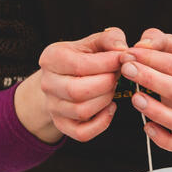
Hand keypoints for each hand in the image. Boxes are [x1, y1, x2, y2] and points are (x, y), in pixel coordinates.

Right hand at [22, 27, 126, 143]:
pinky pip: (82, 133)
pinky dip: (102, 123)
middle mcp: (47, 83)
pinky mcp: (62, 124)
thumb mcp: (94, 41)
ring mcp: (53, 106)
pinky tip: (110, 108)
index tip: (124, 59)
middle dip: (106, 84)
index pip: (80, 64)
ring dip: (105, 100)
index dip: (108, 63)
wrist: (63, 77)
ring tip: (112, 88)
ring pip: (81, 111)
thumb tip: (123, 50)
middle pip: (77, 91)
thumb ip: (111, 39)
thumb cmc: (83, 57)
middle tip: (118, 76)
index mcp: (51, 58)